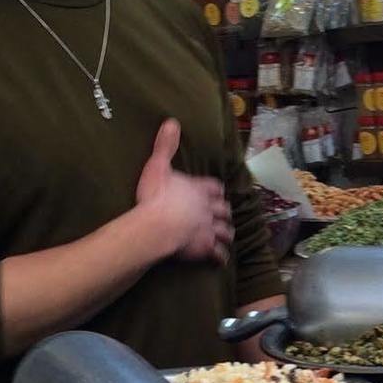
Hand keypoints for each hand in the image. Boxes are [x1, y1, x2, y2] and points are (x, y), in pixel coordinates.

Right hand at [135, 119, 233, 264]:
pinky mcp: (206, 247)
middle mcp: (209, 208)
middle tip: (223, 214)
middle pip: (223, 209)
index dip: (215, 190)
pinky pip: (218, 253)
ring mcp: (209, 228)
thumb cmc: (155, 196)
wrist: (157, 226)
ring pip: (225, 231)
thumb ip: (165, 146)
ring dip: (227, 233)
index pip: (214, 187)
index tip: (216, 192)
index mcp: (199, 189)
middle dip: (224, 212)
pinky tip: (221, 260)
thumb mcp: (158, 166)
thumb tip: (171, 122)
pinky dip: (220, 257)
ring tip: (227, 236)